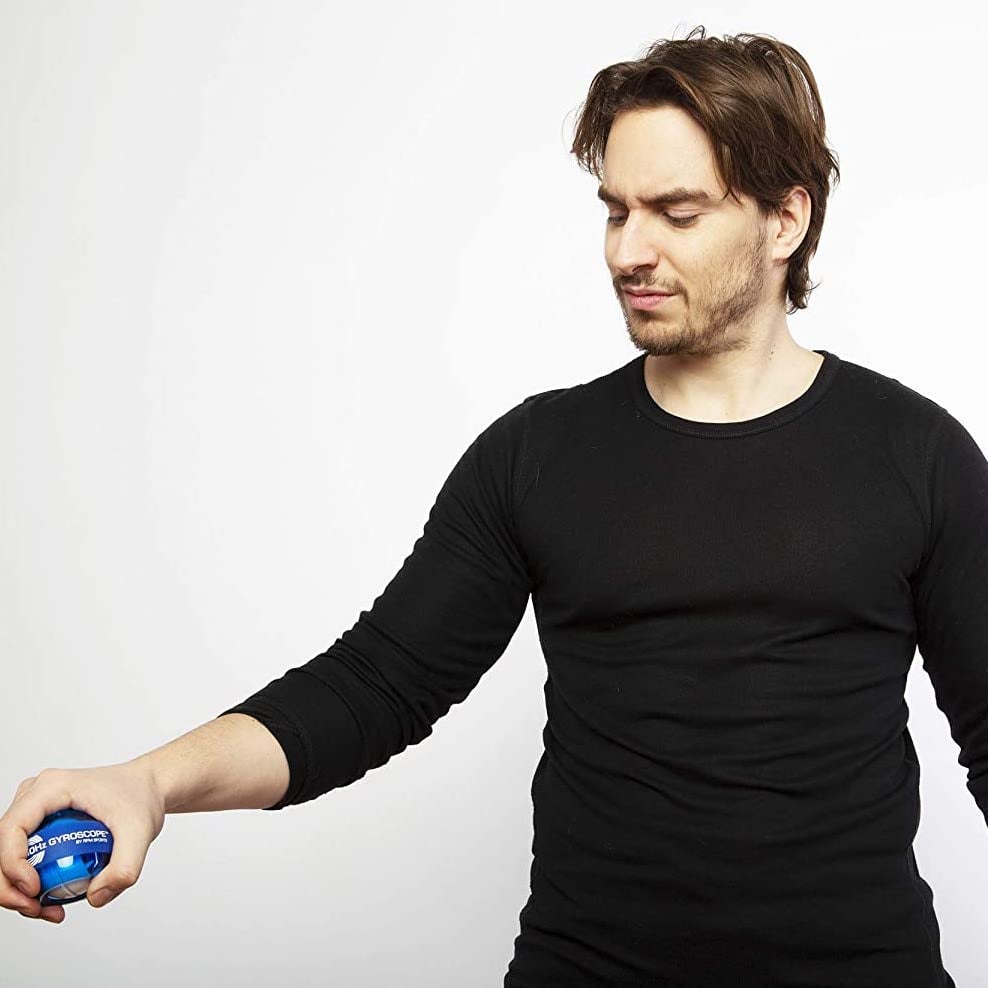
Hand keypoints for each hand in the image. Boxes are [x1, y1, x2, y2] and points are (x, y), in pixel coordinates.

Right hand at [0, 759, 165, 923]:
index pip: (11, 828)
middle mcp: (36, 795)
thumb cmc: (141, 798)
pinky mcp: (40, 825)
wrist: (148, 787)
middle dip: (10, 886)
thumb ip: (125, 867)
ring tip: (49, 910)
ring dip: (16, 890)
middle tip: (38, 909)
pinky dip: (28, 884)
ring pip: (7, 855)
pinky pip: (22, 858)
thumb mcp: (142, 832)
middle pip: (2, 845)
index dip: (13, 864)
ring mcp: (36, 810)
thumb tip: (95, 897)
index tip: (35, 890)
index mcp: (52, 787)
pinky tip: (51, 901)